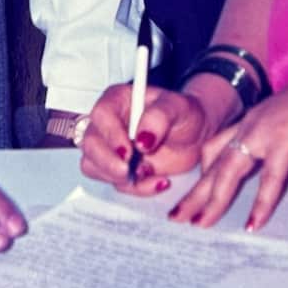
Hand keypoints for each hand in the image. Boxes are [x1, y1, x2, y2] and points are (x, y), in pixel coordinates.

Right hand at [77, 83, 211, 193]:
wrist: (196, 136)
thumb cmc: (184, 114)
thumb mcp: (178, 108)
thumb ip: (159, 118)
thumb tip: (141, 138)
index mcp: (119, 100)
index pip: (101, 115)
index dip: (110, 135)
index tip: (128, 151)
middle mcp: (109, 123)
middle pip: (90, 144)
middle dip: (109, 162)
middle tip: (132, 171)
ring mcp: (111, 147)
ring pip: (94, 166)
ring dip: (120, 177)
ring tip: (149, 172)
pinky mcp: (118, 168)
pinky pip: (114, 183)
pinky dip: (135, 188)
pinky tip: (156, 180)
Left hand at [169, 61, 287, 231]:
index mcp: (255, 121)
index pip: (217, 147)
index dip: (205, 172)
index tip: (196, 194)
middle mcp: (252, 125)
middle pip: (213, 163)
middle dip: (195, 192)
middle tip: (177, 217)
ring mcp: (265, 132)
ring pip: (228, 170)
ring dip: (212, 200)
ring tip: (200, 224)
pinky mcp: (284, 140)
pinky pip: (268, 179)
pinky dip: (260, 203)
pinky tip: (253, 224)